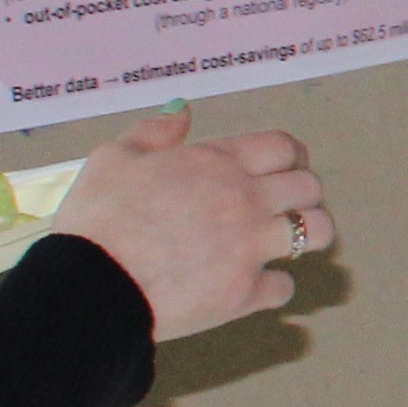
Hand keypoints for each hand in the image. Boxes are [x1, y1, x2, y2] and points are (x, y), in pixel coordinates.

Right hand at [51, 109, 331, 344]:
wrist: (90, 286)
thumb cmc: (97, 219)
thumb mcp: (113, 158)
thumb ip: (153, 132)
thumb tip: (184, 113)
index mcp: (218, 163)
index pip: (284, 146)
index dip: (290, 155)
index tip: (283, 167)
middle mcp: (246, 201)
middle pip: (309, 187)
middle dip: (301, 193)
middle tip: (281, 206)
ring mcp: (250, 248)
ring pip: (316, 232)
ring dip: (305, 234)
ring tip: (284, 241)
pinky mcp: (245, 293)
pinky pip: (284, 287)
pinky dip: (273, 286)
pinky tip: (254, 285)